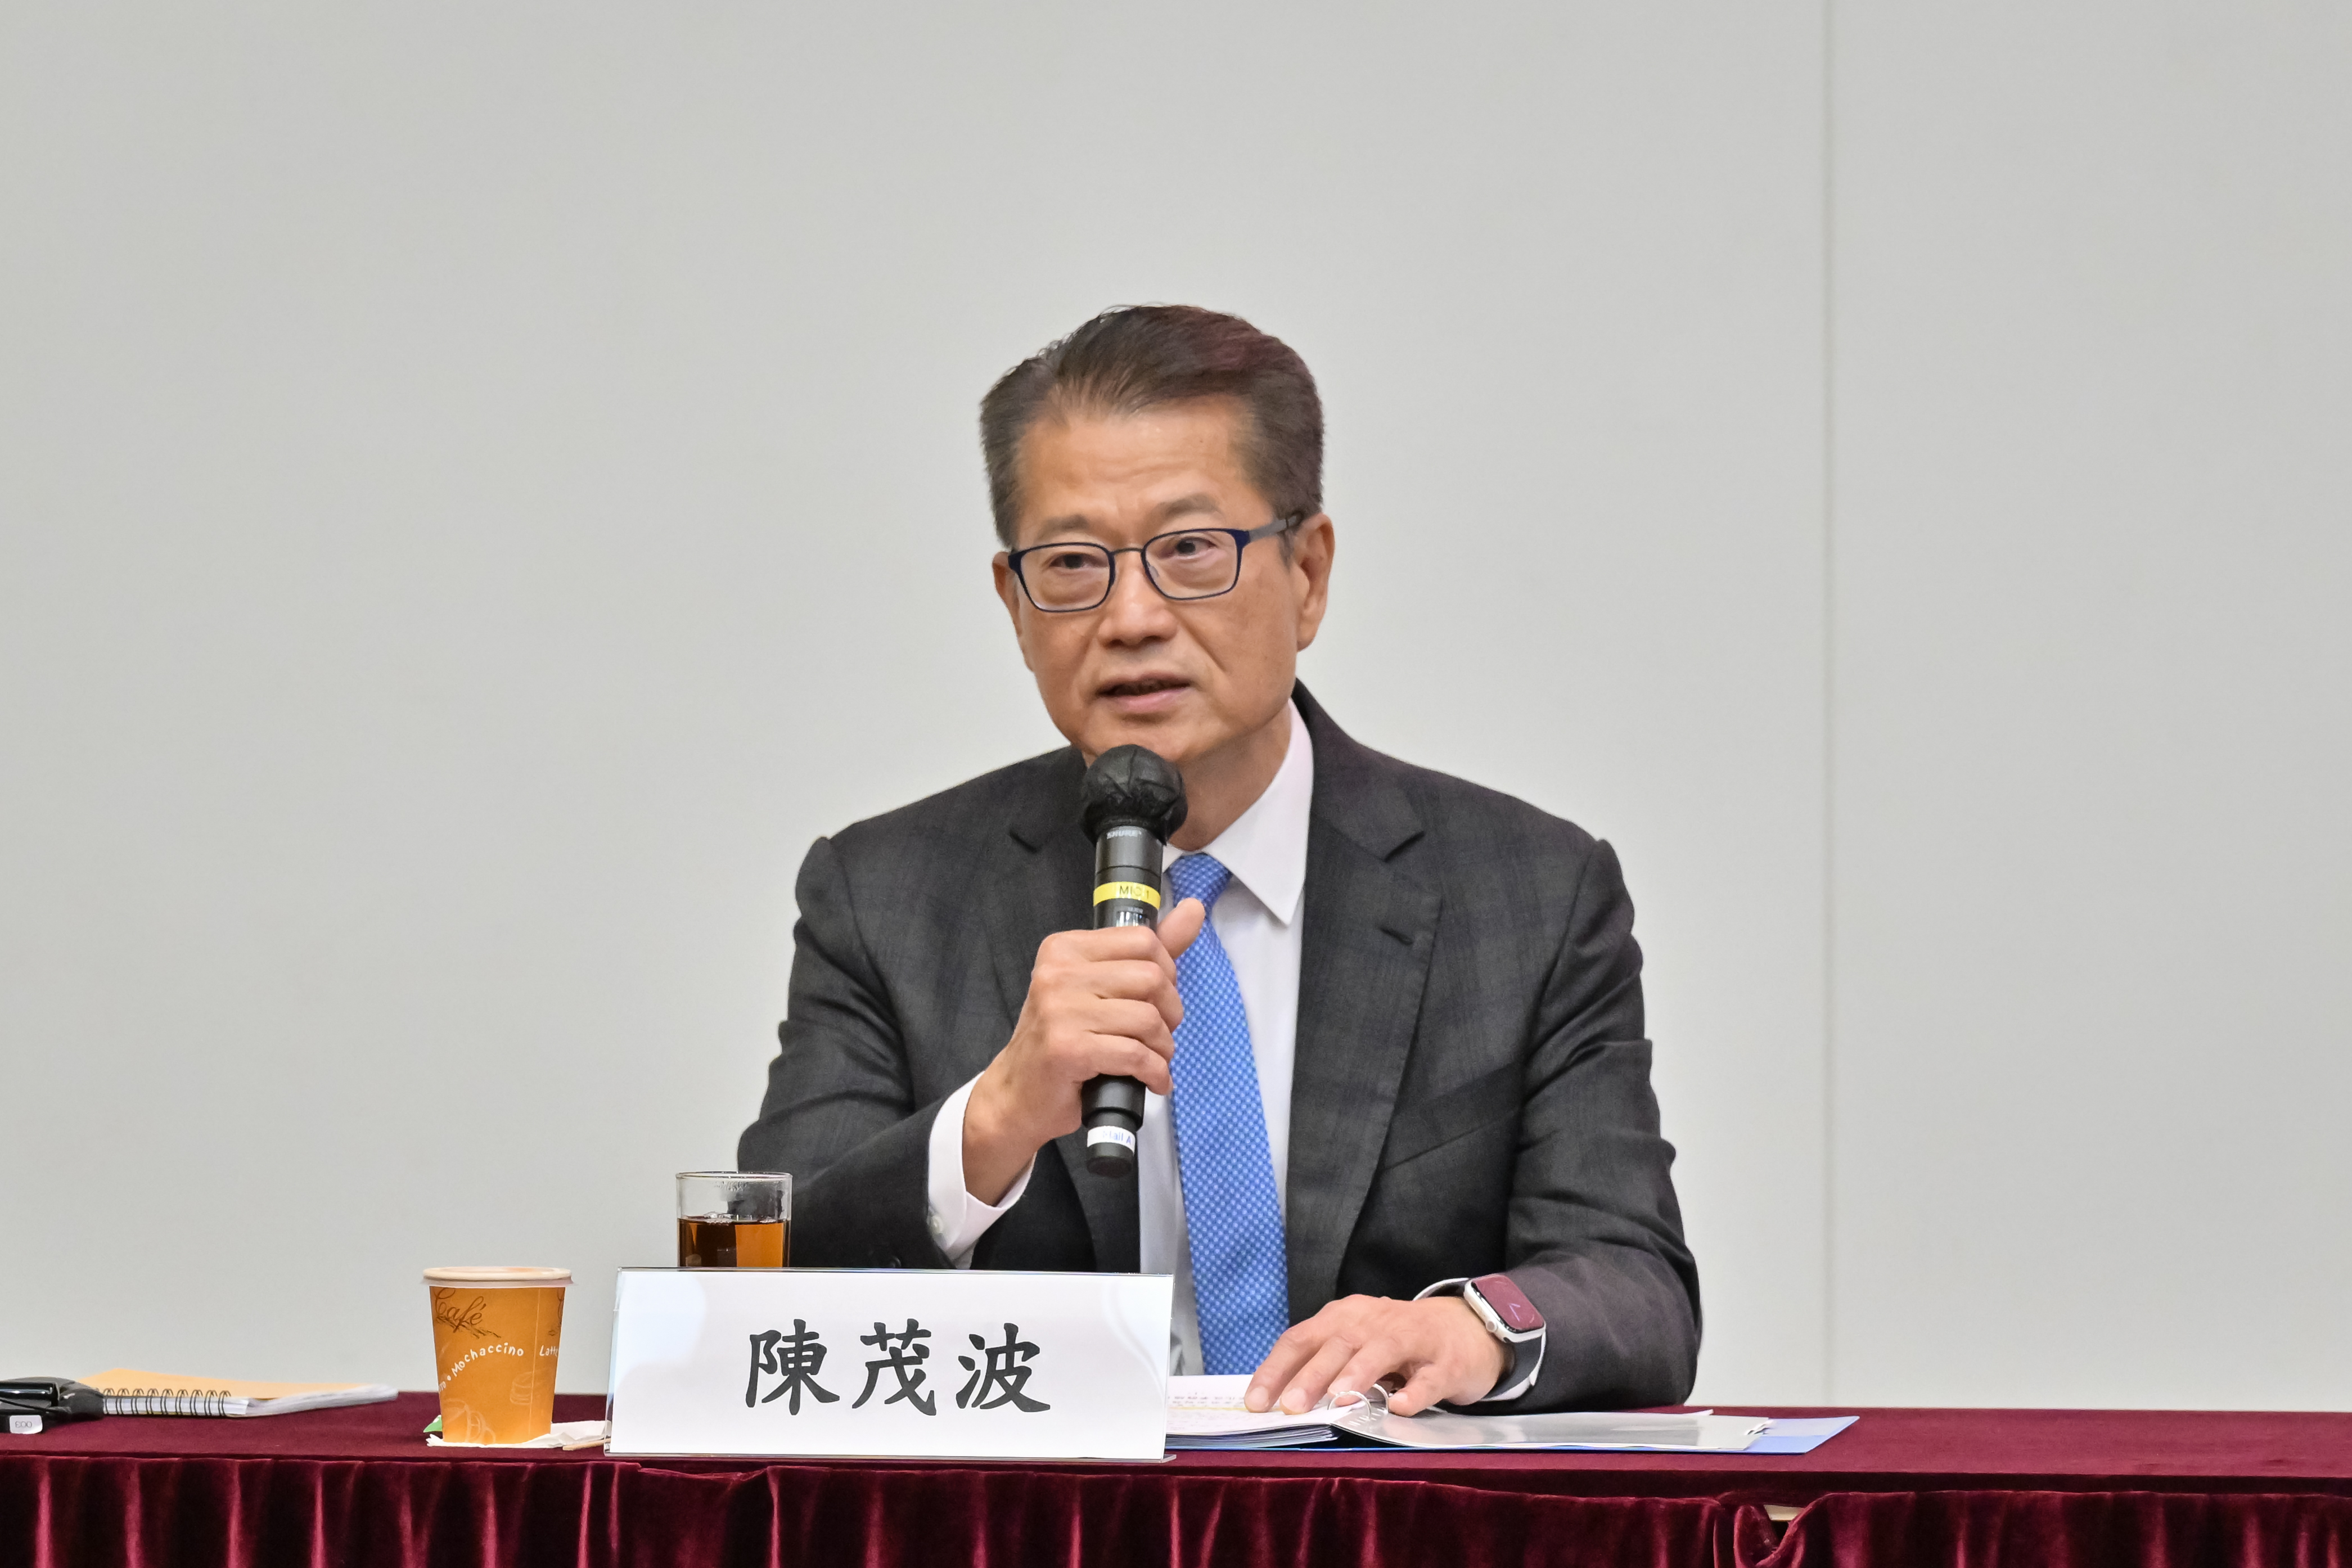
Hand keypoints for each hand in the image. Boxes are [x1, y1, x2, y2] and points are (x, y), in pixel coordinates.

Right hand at [962, 898, 1207, 1202]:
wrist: (1017, 1095)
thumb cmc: (1062, 1041)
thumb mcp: (1099, 988)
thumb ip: (1147, 952)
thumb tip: (1193, 909)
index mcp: (1065, 949)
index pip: (1143, 940)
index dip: (1165, 974)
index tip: (1156, 1000)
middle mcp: (1058, 973)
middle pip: (1151, 978)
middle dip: (1169, 1012)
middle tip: (1157, 1034)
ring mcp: (1059, 1011)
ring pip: (1147, 1018)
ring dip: (1163, 1047)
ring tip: (1153, 1060)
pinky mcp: (1067, 1049)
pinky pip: (1135, 1054)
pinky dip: (1155, 1072)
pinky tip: (1152, 1080)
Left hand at [1245, 1294, 1506, 1416]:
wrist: (1467, 1328)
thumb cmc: (1399, 1342)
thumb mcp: (1356, 1344)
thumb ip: (1321, 1366)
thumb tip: (1276, 1400)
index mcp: (1345, 1318)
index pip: (1302, 1339)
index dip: (1276, 1369)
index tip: (1256, 1401)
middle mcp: (1375, 1322)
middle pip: (1338, 1343)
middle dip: (1311, 1375)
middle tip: (1291, 1406)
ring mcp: (1413, 1338)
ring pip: (1381, 1350)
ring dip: (1358, 1373)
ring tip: (1339, 1399)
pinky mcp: (1447, 1361)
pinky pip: (1430, 1376)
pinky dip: (1415, 1391)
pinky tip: (1400, 1406)